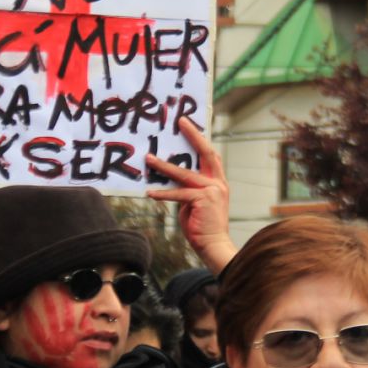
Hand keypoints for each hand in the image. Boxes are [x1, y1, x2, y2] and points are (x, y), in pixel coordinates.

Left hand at [146, 117, 235, 272]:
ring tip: (149, 159)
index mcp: (219, 182)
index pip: (211, 155)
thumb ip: (188, 190)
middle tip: (180, 122)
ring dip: (164, 166)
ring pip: (184, 173)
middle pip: (205, 153)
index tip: (188, 125)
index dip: (200, 139)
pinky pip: (178, 194)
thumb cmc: (203, 227)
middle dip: (193, 135)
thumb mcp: (196, 203)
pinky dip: (163, 194)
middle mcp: (218, 183)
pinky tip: (150, 193)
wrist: (215, 246)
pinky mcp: (202, 200)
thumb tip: (171, 183)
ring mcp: (212, 191)